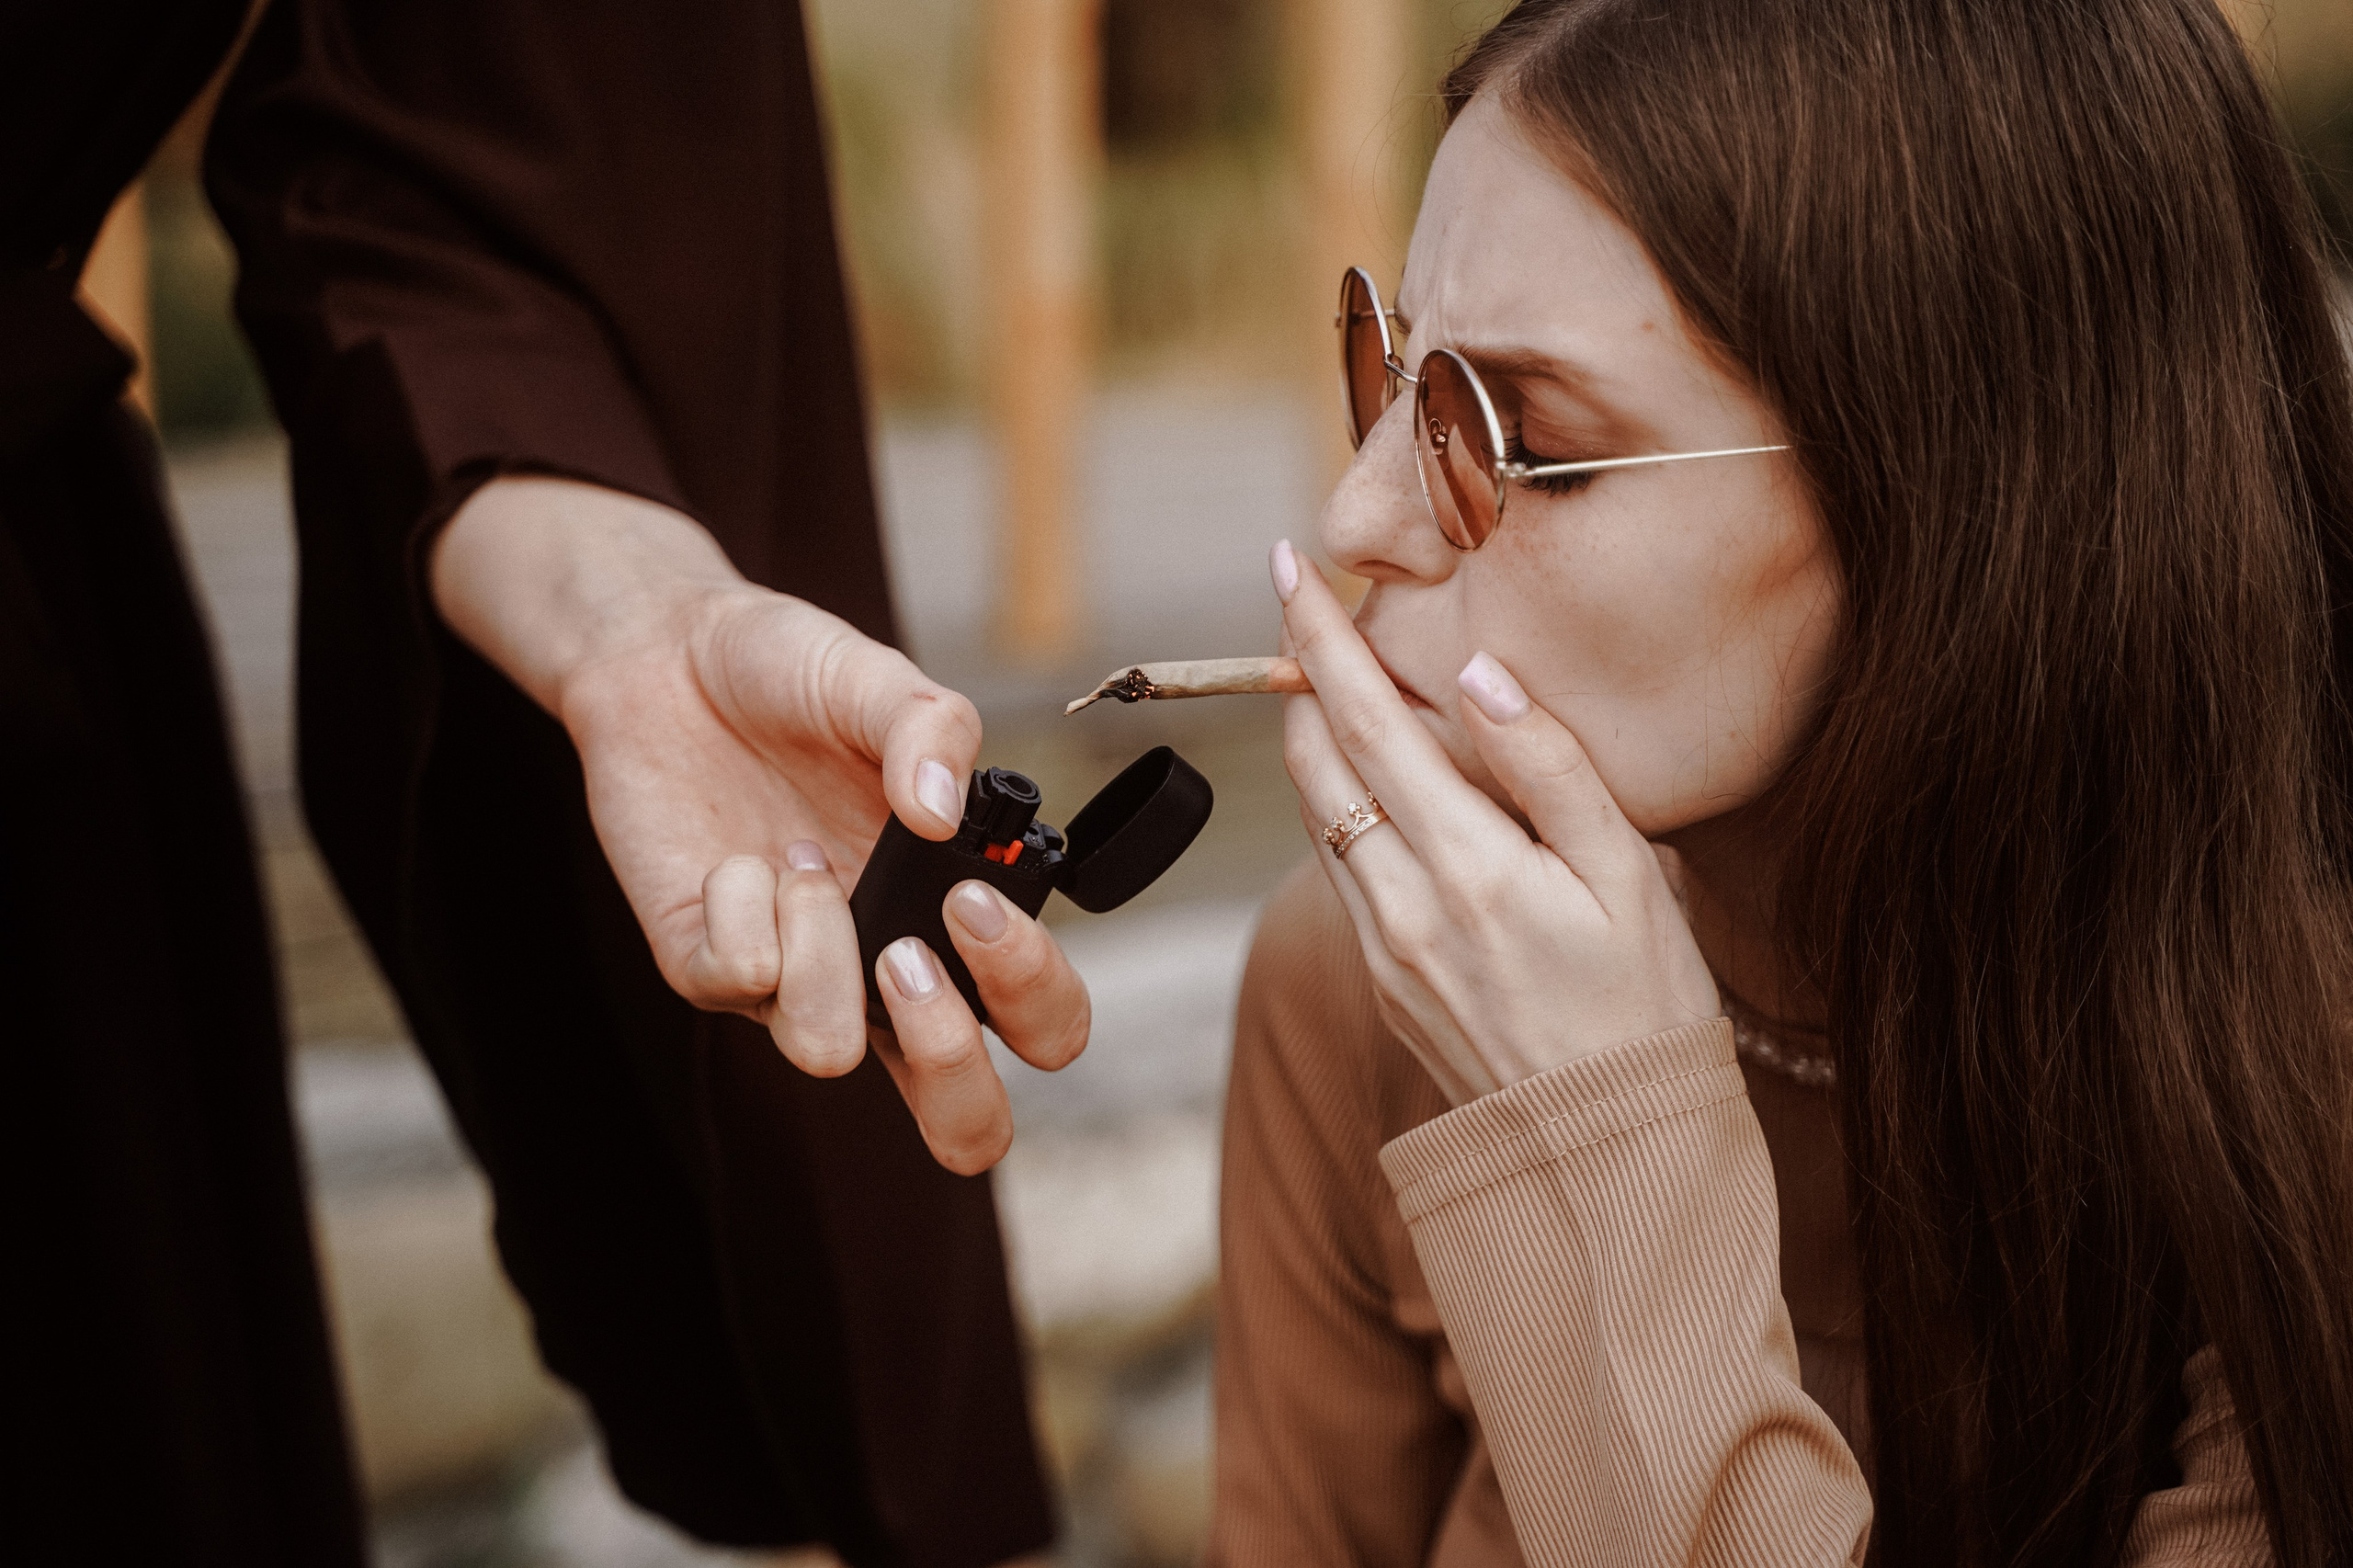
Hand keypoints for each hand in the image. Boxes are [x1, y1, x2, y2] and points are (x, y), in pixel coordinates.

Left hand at [431, 477, 1089, 1171]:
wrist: (664, 653)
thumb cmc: (788, 674)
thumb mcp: (878, 678)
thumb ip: (933, 729)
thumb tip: (942, 814)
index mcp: (958, 913)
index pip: (1040, 1022)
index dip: (1027, 990)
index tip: (970, 901)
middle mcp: (887, 969)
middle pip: (964, 1121)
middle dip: (950, 1058)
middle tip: (903, 955)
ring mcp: (795, 979)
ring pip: (829, 1054)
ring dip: (822, 953)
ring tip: (802, 860)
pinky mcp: (706, 965)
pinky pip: (739, 980)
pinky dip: (742, 905)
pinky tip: (738, 855)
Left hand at [1271, 540, 1718, 1103]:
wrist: (1610, 1156)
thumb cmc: (1646, 1008)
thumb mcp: (1629, 877)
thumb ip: (1551, 768)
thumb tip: (1480, 674)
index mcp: (1468, 868)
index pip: (1368, 722)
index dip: (1318, 640)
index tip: (1284, 568)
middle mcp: (1403, 907)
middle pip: (1317, 762)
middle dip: (1299, 676)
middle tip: (1303, 605)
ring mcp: (1383, 949)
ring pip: (1318, 815)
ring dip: (1313, 738)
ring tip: (1333, 677)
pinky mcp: (1383, 982)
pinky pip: (1339, 868)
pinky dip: (1339, 804)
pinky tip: (1370, 779)